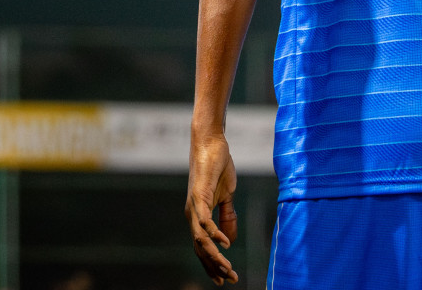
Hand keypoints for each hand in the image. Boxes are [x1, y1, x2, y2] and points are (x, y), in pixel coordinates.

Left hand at [185, 131, 238, 284]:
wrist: (212, 144)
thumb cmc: (218, 168)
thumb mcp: (226, 197)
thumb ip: (227, 217)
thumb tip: (229, 241)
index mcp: (198, 215)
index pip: (201, 246)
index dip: (211, 263)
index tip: (223, 279)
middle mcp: (192, 213)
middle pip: (199, 247)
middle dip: (214, 266)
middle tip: (229, 280)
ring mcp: (194, 205)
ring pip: (200, 238)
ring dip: (214, 255)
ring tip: (227, 268)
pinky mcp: (198, 195)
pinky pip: (203, 219)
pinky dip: (213, 233)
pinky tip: (224, 243)